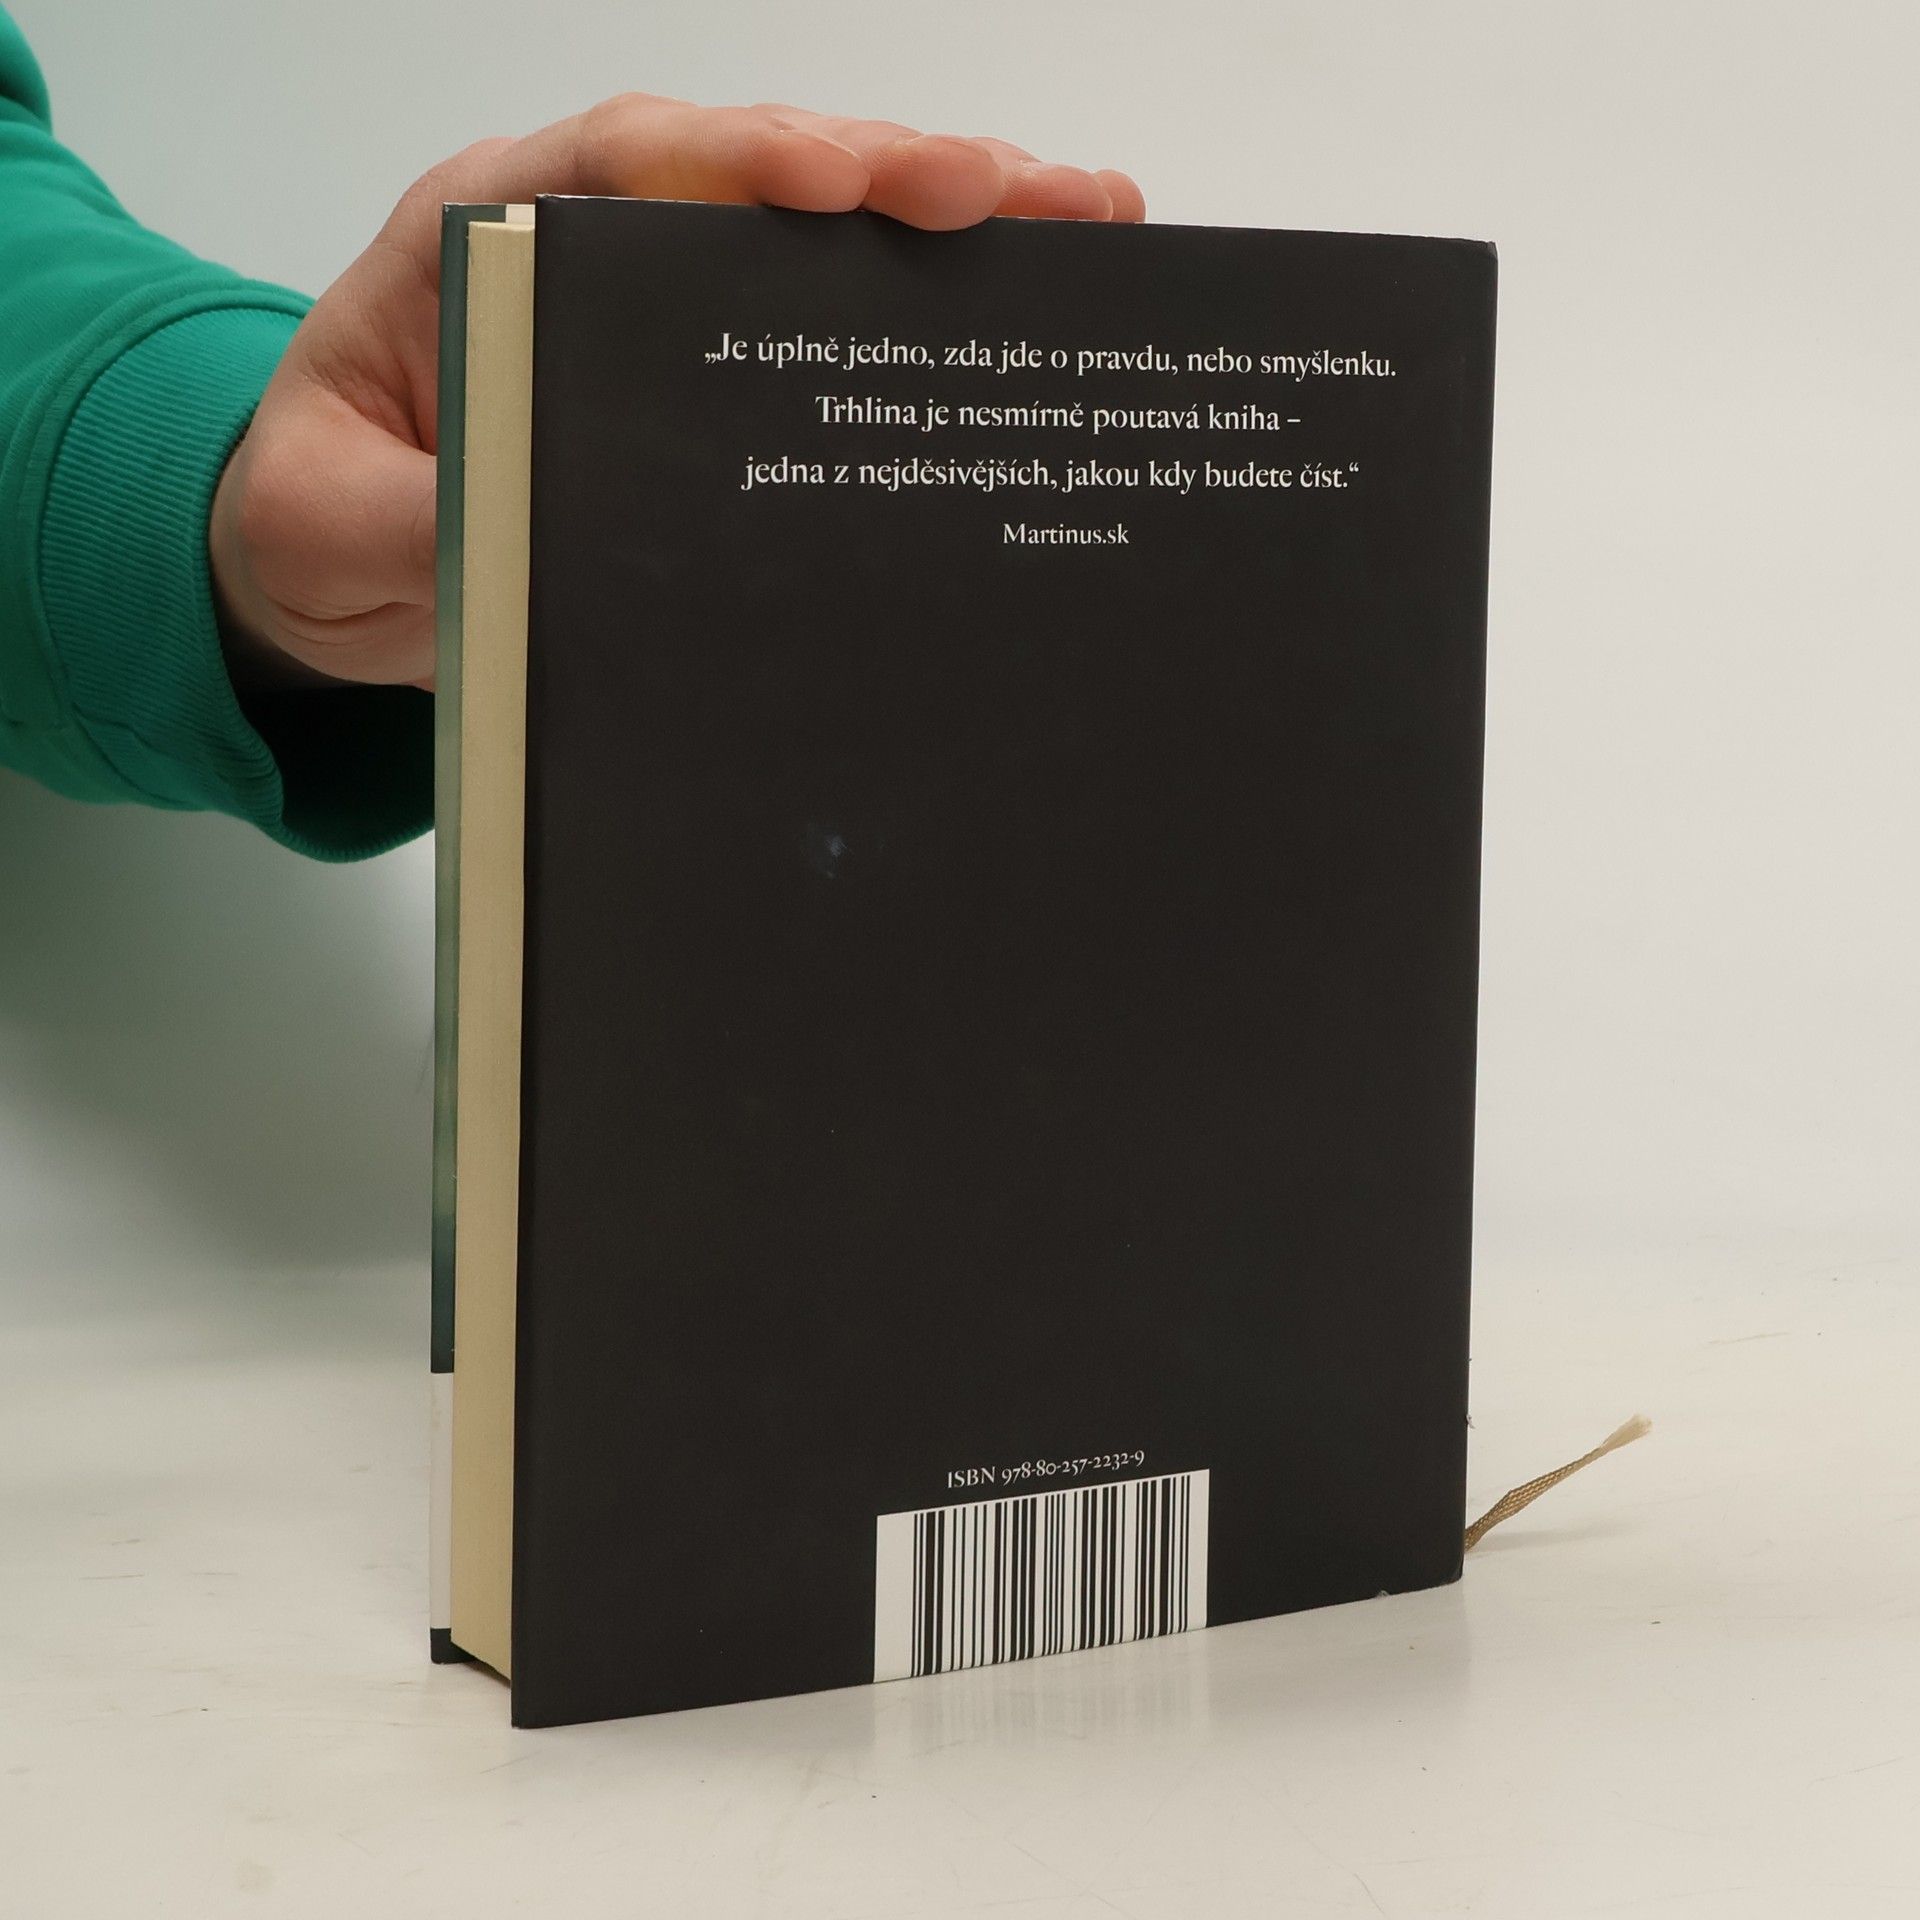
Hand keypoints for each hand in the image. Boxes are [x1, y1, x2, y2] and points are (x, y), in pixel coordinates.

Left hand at [209, 97, 1144, 691]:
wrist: (331, 562)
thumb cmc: (318, 514)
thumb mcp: (327, 523)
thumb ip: (408, 517)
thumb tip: (517, 521)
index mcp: (486, 239)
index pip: (621, 164)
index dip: (736, 161)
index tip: (839, 183)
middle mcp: (592, 243)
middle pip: (754, 172)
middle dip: (896, 174)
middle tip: (1030, 196)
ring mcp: (660, 301)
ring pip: (815, 231)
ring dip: (950, 222)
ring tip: (1085, 223)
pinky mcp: (706, 371)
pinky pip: (823, 315)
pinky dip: (924, 305)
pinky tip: (1023, 302)